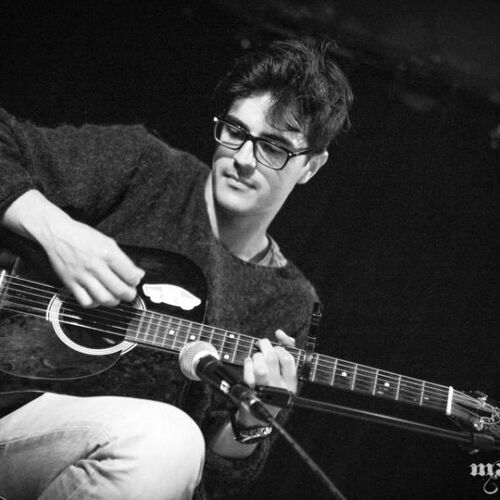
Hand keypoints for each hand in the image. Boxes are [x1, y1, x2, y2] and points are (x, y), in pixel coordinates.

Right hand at [3, 190, 143, 307]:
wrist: (57, 233)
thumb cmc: (83, 236)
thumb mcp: (108, 242)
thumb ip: (123, 259)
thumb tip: (138, 274)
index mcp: (108, 253)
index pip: (130, 275)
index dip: (136, 281)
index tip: (135, 281)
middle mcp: (96, 266)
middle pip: (120, 290)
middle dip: (129, 295)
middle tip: (130, 293)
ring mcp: (83, 276)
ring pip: (104, 299)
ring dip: (114, 301)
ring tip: (115, 296)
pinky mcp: (71, 283)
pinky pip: (86, 301)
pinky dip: (95, 303)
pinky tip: (97, 297)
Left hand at [239, 329, 296, 424]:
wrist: (257, 416)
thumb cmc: (272, 387)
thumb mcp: (284, 373)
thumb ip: (286, 349)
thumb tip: (280, 333)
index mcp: (291, 383)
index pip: (288, 359)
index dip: (280, 348)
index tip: (276, 347)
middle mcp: (279, 388)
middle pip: (272, 358)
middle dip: (264, 345)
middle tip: (261, 344)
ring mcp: (264, 391)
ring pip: (260, 366)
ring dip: (256, 356)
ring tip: (256, 357)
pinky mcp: (251, 392)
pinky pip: (248, 373)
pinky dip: (247, 364)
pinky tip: (249, 364)